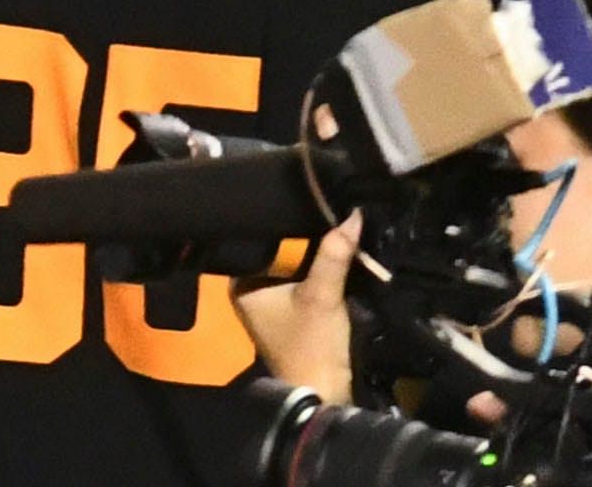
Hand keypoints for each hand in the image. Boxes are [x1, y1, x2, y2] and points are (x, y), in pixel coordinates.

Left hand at [235, 216, 359, 400]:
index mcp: (240, 283)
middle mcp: (249, 290)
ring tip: (332, 222)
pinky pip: (302, 281)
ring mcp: (269, 304)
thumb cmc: (312, 344)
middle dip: (303, 237)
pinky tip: (334, 252)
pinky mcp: (290, 314)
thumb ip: (334, 253)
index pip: (257, 238)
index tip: (304, 197)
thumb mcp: (322, 294)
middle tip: (324, 206)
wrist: (325, 393)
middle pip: (278, 251)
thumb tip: (351, 214)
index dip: (282, 220)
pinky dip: (317, 271)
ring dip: (313, 254)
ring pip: (293, 266)